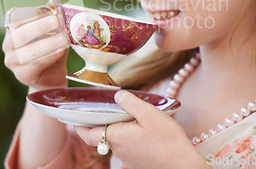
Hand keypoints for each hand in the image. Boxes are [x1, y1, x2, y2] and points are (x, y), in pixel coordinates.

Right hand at [3, 0, 69, 89]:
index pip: (15, 17)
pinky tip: (60, 52)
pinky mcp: (22, 75)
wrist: (52, 77)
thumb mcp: (54, 31)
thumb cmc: (51, 49)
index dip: (32, 13)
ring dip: (49, 43)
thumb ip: (52, 16)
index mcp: (12, 28)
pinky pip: (35, 65)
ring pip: (29, 51)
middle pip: (21, 33)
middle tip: (57, 21)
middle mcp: (8, 44)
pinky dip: (49, 57)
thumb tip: (54, 0)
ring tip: (65, 39)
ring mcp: (12, 61)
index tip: (49, 11)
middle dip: (40, 26)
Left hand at [75, 91, 209, 168]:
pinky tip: (138, 126)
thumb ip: (131, 103)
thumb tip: (118, 94)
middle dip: (97, 122)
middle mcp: (117, 149)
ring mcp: (127, 158)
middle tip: (97, 107)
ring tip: (121, 112)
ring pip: (113, 140)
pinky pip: (125, 146)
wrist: (184, 167)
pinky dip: (125, 135)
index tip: (72, 114)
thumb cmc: (168, 141)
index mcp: (116, 136)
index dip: (77, 124)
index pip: (86, 133)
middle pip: (99, 135)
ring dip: (113, 128)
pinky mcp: (138, 161)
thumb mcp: (150, 114)